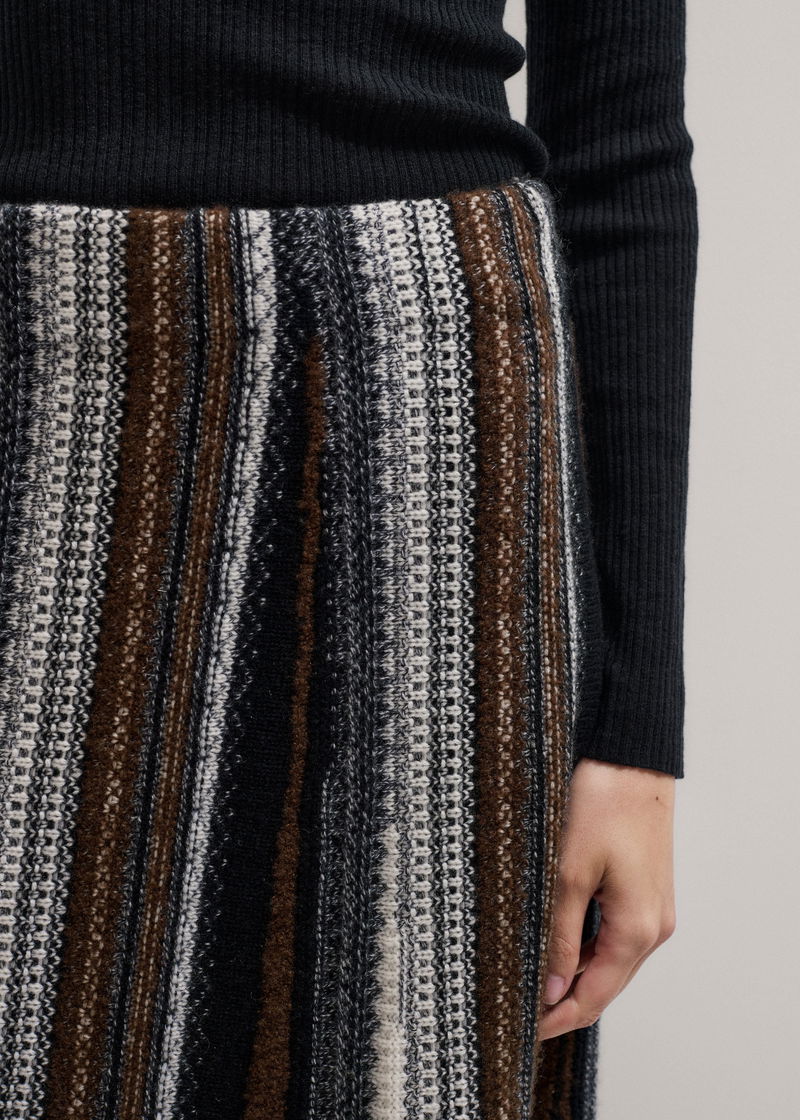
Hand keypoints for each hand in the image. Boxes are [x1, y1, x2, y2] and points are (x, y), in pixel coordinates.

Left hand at [537, 756, 676, 1039]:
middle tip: (520, 1010)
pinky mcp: (646, 892)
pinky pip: (616, 936)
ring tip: (531, 980)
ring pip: (611, 962)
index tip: (523, 1028)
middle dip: (565, 1003)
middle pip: (606, 985)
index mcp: (636, 929)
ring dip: (575, 976)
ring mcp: (653, 910)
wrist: (631, 760)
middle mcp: (653, 928)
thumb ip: (560, 934)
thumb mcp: (569, 872)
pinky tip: (558, 945)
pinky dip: (588, 950)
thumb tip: (551, 986)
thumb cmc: (602, 805)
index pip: (594, 996)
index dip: (558, 1018)